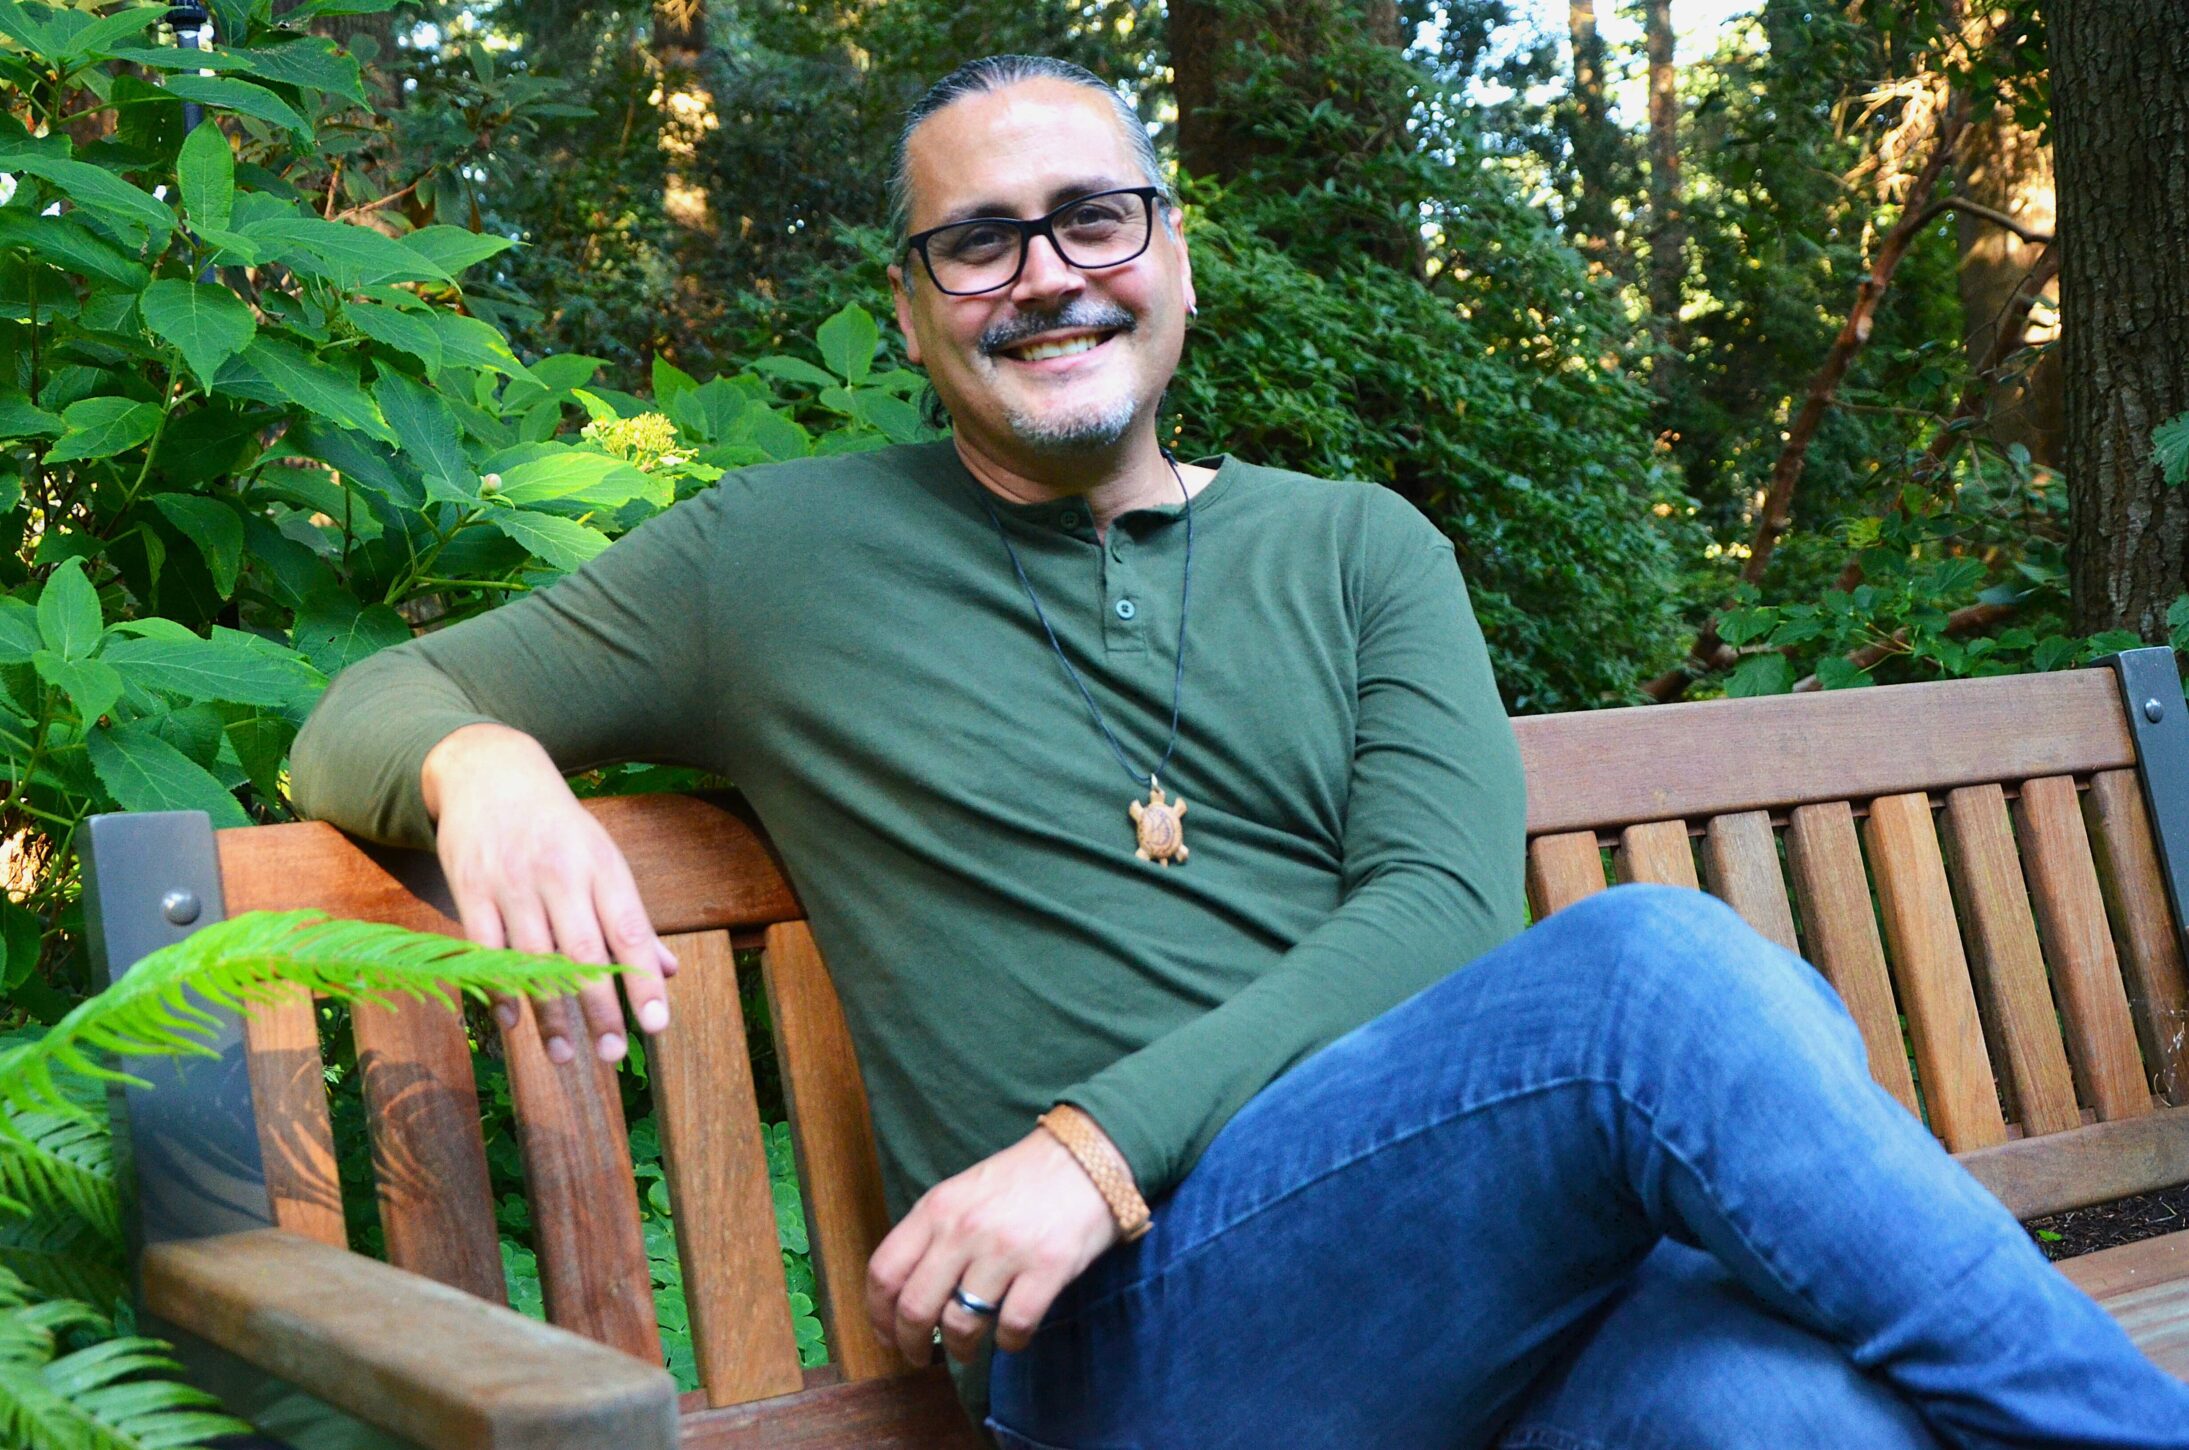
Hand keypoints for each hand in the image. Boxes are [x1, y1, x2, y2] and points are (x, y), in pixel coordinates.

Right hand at [423, 722, 676, 1062]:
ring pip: (533, 959)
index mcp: (601, 868)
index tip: (657, 1026)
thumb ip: (631, 918)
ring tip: (564, 1057)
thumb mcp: (604, 858)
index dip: (643, 982)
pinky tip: (513, 1024)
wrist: (491, 770)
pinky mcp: (470, 889)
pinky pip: (484, 949)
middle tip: (614, 1054)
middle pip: (584, 953)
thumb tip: (666, 971)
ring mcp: (513, 883)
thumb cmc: (558, 826)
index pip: (630, 932)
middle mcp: (560, 876)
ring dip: (549, 1013)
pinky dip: (499, 989)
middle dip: (600, 1008)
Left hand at [866, 1125, 1121, 1365]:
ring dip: (960, 1348)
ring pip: (960, 1324)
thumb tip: (907, 1292)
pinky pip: (1013, 1327)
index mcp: (937, 1208)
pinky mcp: (1047, 1268)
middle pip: (915, 1307)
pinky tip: (1011, 1337)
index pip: (885, 1271)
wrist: (1088, 1157)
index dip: (877, 1315)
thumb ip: (933, 1233)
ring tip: (967, 1349)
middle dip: (911, 1344)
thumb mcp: (964, 1192)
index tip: (886, 1334)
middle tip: (920, 1357)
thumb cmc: (1023, 1180)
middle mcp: (964, 1229)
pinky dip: (1009, 1344)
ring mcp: (1005, 1250)